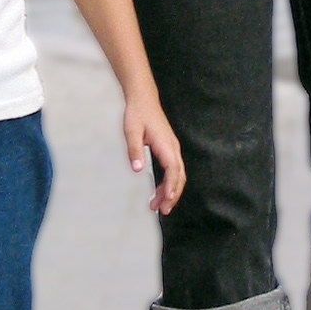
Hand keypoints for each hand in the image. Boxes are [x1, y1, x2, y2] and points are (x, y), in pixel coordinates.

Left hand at [123, 94, 185, 214]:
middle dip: (173, 195)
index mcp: (165, 145)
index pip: (173, 170)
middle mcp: (173, 148)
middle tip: (162, 211)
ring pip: (177, 175)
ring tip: (157, 206)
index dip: (171, 187)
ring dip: (170, 191)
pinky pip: (173, 170)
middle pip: (179, 176)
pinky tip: (159, 191)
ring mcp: (172, 149)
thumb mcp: (131, 131)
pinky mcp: (169, 149)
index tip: (167, 201)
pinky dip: (168, 183)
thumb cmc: (137, 114)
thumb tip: (138, 169)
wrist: (143, 99)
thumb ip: (134, 150)